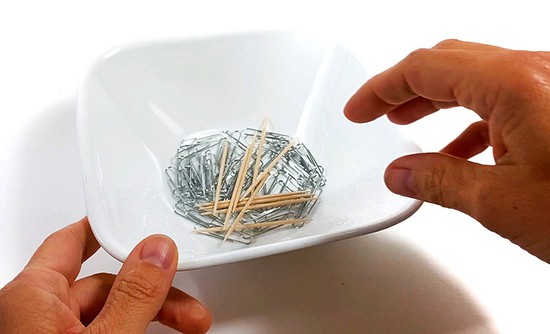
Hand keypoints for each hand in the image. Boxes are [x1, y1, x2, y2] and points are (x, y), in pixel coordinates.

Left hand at [0, 217, 210, 332]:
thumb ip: (133, 296)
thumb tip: (158, 251)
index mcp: (29, 298)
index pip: (70, 242)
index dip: (104, 229)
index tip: (131, 220)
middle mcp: (31, 315)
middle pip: (102, 285)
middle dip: (152, 293)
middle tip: (187, 308)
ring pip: (106, 313)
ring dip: (149, 316)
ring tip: (187, 326)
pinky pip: (98, 332)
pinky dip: (131, 329)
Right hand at [345, 39, 549, 262]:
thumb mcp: (503, 203)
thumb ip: (440, 182)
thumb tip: (401, 175)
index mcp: (516, 84)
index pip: (425, 67)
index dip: (381, 88)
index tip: (359, 109)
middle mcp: (538, 72)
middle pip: (450, 62)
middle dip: (405, 87)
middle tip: (377, 111)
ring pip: (477, 78)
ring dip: (437, 100)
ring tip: (407, 123)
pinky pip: (505, 98)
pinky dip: (473, 118)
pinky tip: (459, 147)